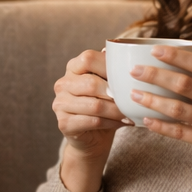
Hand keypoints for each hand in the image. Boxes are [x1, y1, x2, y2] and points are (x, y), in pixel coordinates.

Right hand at [51, 49, 127, 191]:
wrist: (93, 135)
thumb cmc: (104, 104)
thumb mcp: (108, 84)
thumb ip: (113, 71)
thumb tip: (126, 55)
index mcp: (72, 68)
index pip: (88, 58)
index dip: (108, 66)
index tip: (126, 76)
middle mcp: (62, 84)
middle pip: (91, 83)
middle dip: (115, 93)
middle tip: (131, 99)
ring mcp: (60, 104)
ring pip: (95, 105)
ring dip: (117, 111)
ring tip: (130, 113)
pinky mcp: (64, 123)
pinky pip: (94, 121)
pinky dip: (112, 123)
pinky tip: (122, 123)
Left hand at [129, 46, 191, 191]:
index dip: (176, 56)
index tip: (154, 50)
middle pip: (184, 84)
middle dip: (155, 75)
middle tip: (135, 70)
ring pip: (178, 108)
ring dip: (152, 100)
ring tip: (133, 94)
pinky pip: (180, 132)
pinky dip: (160, 126)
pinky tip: (145, 120)